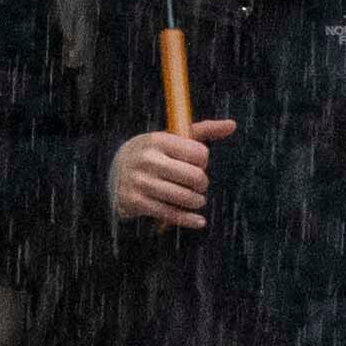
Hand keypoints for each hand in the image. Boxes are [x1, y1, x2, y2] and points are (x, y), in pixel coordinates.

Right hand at [112, 119, 237, 228]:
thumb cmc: (152, 154)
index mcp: (158, 140)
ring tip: (196, 200)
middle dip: (202, 184)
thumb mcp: (171, 138)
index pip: (199, 154)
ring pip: (184, 198)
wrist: (112, 172)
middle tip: (198, 186)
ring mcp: (140, 182)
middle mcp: (148, 160)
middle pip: (194, 177)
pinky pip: (170, 214)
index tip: (195, 165)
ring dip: (196, 202)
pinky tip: (199, 221)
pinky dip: (188, 220)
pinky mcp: (135, 202)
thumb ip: (202, 131)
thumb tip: (232, 125)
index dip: (203, 162)